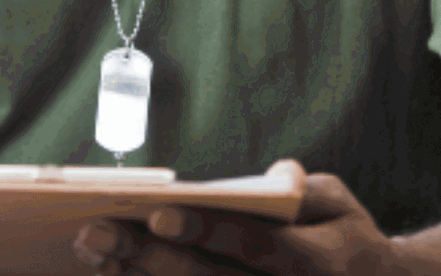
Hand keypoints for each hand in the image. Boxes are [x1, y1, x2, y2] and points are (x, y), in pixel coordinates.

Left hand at [72, 160, 399, 275]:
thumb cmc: (345, 240)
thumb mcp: (339, 206)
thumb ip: (306, 190)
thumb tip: (278, 175)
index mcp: (315, 262)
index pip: (254, 246)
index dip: (206, 231)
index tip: (157, 214)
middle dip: (149, 258)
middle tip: (98, 233)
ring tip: (95, 253)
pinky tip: (116, 273)